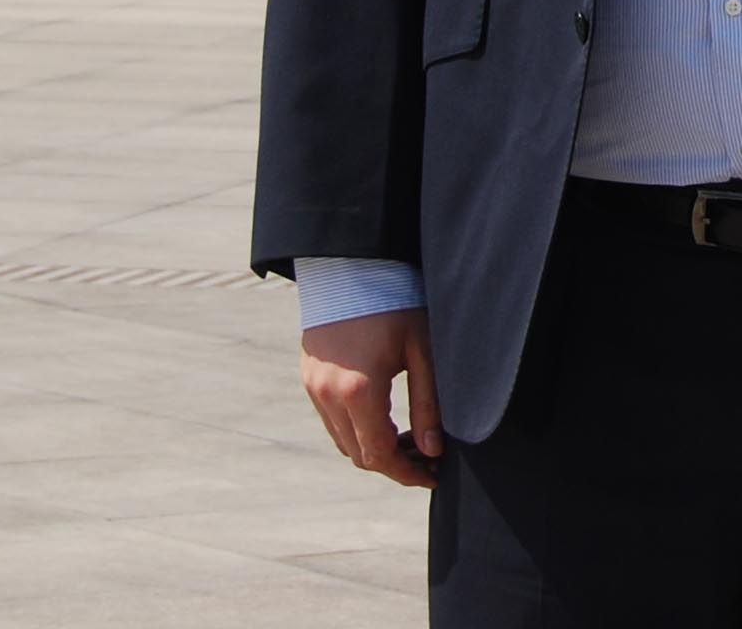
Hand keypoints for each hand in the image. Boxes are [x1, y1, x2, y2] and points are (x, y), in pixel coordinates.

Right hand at [301, 306, 440, 488]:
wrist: (351, 265)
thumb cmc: (395, 302)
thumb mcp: (422, 351)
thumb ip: (428, 404)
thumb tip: (433, 451)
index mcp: (358, 391)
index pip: (380, 455)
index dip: (407, 473)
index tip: (432, 475)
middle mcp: (328, 395)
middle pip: (359, 454)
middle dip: (394, 463)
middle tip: (426, 458)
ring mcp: (313, 387)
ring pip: (343, 440)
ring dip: (373, 447)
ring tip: (410, 438)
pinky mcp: (308, 377)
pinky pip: (331, 419)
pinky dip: (356, 428)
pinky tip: (383, 417)